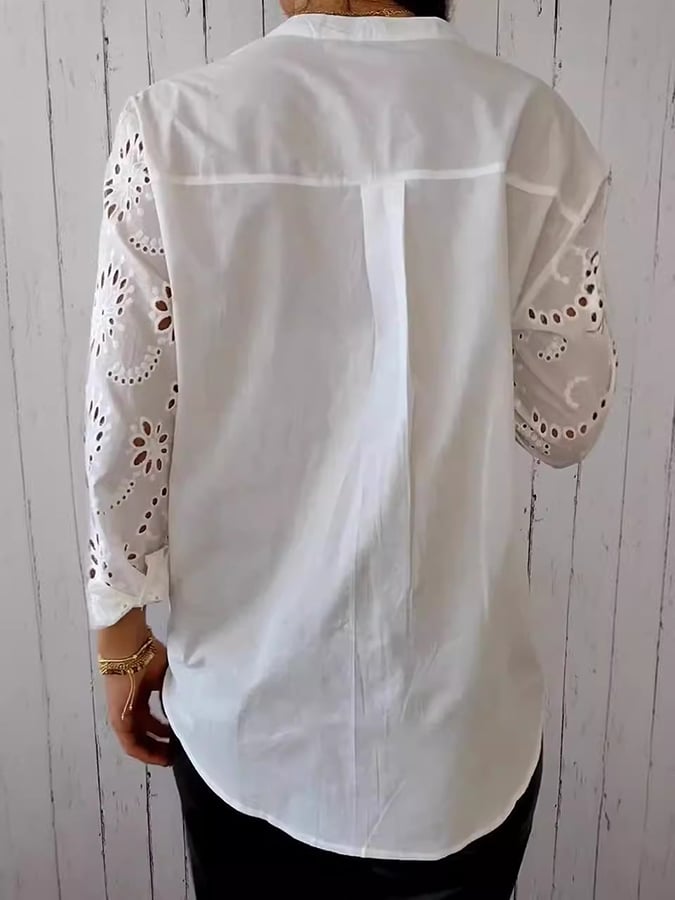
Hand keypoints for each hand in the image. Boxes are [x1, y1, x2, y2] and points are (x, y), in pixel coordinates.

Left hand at [104, 641, 172, 766]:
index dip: (166, 732)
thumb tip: (185, 710)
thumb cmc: (148, 657)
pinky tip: (160, 757)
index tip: (180, 738)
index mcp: (140, 697)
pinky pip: (131, 744)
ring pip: (139, 742)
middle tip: (177, 753)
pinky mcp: (118, 720)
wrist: (129, 649)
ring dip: (155, 751)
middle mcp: (130, 709)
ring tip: (171, 758)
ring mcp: (122, 715)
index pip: (152, 721)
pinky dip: (146, 753)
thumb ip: (173, 694)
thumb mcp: (167, 677)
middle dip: (162, 746)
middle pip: (145, 734)